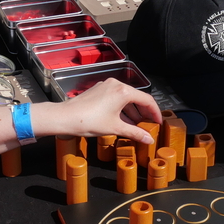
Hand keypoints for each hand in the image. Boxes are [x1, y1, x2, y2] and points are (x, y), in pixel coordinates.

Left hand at [34, 78, 162, 142]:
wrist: (65, 117)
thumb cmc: (89, 121)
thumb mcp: (116, 128)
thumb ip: (135, 132)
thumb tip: (149, 139)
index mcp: (123, 91)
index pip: (147, 100)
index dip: (155, 112)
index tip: (158, 122)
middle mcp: (116, 85)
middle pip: (137, 97)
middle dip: (144, 112)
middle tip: (149, 124)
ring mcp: (106, 86)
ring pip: (126, 97)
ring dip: (133, 111)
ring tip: (136, 125)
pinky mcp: (98, 90)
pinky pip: (116, 97)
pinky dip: (122, 107)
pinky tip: (122, 119)